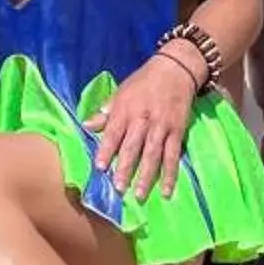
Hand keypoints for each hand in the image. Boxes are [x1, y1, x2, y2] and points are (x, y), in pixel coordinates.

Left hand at [89, 51, 200, 203]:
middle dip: (125, 168)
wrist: (175, 69)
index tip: (100, 167)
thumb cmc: (143, 81)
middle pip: (133, 146)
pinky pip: (173, 156)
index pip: (114, 132)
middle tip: (118, 188)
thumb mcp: (121, 92)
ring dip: (146, 176)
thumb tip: (86, 126)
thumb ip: (105, 112)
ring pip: (153, 154)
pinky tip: (167, 190)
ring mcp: (162, 126)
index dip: (106, 150)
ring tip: (139, 195)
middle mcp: (143, 119)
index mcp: (126, 109)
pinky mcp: (177, 131)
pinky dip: (171, 174)